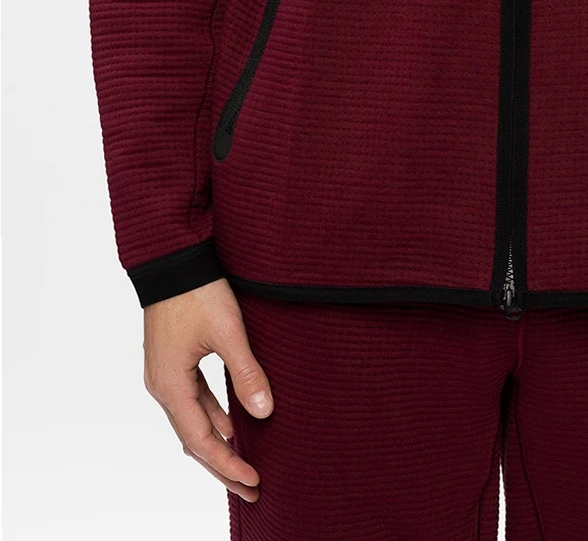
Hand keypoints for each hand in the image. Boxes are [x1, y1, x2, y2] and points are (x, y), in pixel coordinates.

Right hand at [142, 277, 272, 500]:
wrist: (172, 259)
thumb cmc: (197, 291)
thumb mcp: (227, 332)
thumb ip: (246, 373)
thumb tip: (265, 413)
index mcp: (171, 385)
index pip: (201, 441)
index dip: (228, 464)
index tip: (253, 481)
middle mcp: (163, 386)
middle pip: (193, 440)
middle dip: (222, 465)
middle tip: (251, 488)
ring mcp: (165, 374)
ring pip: (191, 422)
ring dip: (217, 443)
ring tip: (243, 462)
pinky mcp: (172, 361)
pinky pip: (191, 401)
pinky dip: (211, 417)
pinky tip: (230, 422)